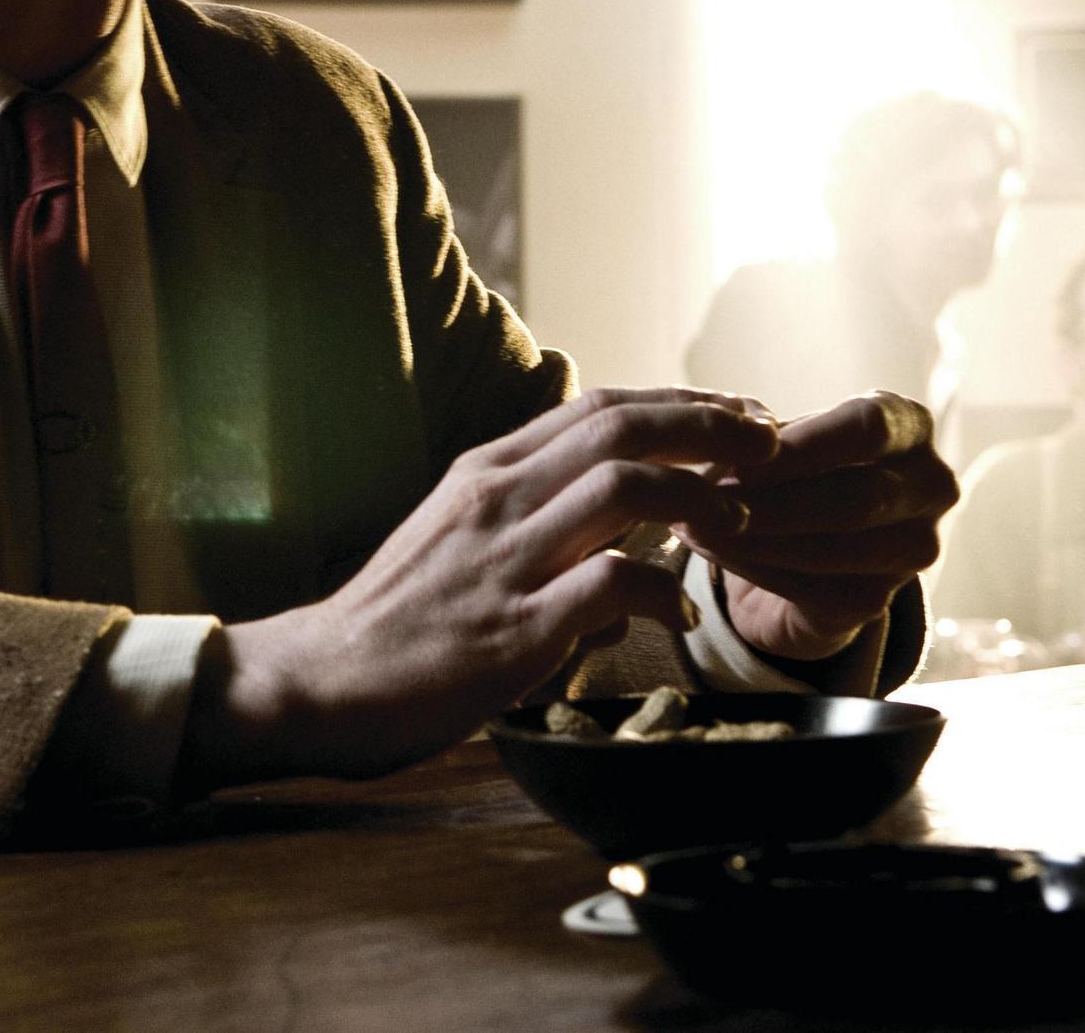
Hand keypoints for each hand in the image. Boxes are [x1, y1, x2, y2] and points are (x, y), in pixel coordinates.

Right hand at [180, 387, 772, 787]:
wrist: (315, 682)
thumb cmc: (393, 621)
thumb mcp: (456, 536)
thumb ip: (526, 515)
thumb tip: (608, 526)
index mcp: (486, 471)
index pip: (599, 408)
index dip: (679, 403)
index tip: (737, 412)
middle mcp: (496, 498)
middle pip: (621, 427)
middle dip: (708, 425)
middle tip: (769, 439)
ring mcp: (503, 561)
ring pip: (621, 487)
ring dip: (697, 493)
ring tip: (742, 516)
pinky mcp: (510, 631)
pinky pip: (606, 587)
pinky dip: (658, 592)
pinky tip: (681, 614)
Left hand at [684, 391, 957, 662]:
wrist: (806, 542)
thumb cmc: (794, 468)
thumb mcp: (786, 438)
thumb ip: (762, 436)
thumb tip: (721, 445)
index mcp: (910, 427)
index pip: (868, 428)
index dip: (801, 446)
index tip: (736, 454)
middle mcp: (931, 488)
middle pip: (857, 498)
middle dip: (772, 500)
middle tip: (701, 498)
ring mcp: (913, 551)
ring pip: (833, 548)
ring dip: (753, 538)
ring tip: (693, 524)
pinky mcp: (877, 601)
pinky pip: (812, 590)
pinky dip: (753, 569)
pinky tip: (713, 551)